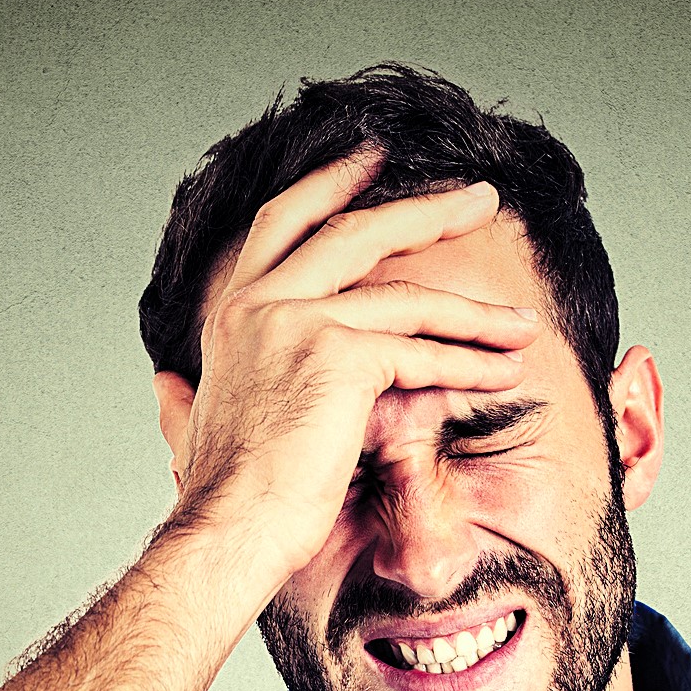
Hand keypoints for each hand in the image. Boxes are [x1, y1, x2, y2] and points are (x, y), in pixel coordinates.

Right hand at [157, 149, 538, 590]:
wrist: (228, 530)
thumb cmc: (222, 497)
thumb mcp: (193, 427)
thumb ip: (183, 401)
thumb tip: (168, 387)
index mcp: (232, 313)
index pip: (283, 224)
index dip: (330, 185)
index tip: (373, 160)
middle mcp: (261, 304)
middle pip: (356, 233)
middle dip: (428, 212)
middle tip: (480, 198)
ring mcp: (298, 323)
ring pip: (407, 298)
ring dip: (475, 312)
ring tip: (522, 323)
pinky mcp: (340, 357)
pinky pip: (423, 353)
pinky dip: (469, 365)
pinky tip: (503, 373)